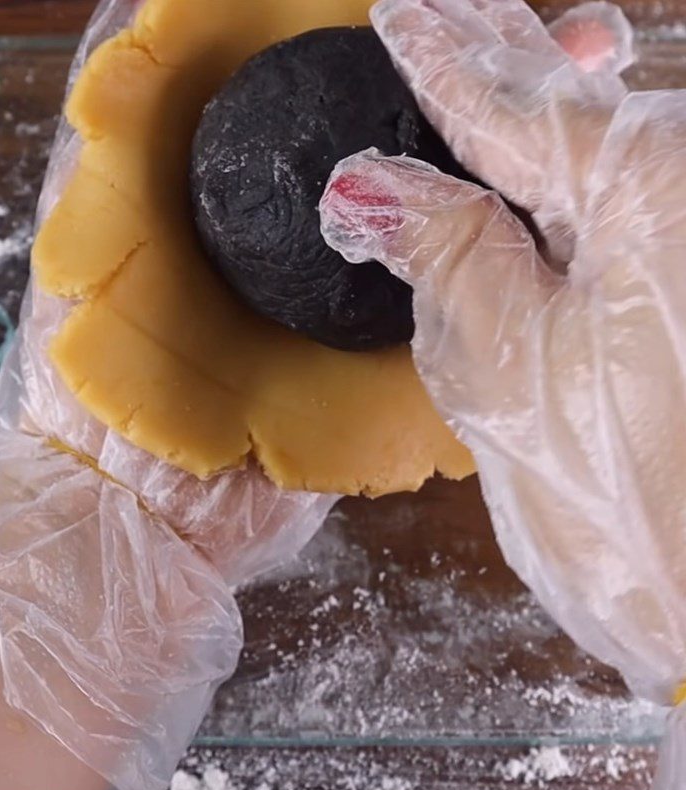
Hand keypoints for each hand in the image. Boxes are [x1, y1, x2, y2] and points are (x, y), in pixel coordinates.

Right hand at [320, 0, 684, 789]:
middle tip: (449, 8)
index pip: (516, 108)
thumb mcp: (509, 376)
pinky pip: (643, 200)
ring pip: (617, 142)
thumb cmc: (635, 506)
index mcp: (655, 194)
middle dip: (506, 54)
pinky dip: (590, 171)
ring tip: (515, 43)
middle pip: (578, 104)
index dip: (444, 62)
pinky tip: (568, 144)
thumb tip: (368, 185)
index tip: (402, 16)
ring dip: (554, 99)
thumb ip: (445, 259)